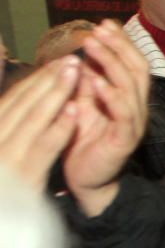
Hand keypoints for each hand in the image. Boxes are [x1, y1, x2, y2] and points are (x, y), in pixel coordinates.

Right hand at [0, 56, 80, 190]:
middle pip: (23, 104)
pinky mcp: (21, 178)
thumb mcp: (4, 149)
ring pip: (33, 118)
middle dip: (47, 79)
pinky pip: (43, 147)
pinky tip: (74, 112)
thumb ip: (12, 126)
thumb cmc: (2, 190)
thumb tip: (23, 96)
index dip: (35, 80)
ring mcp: (6, 159)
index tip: (56, 62)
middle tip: (71, 58)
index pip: (13, 101)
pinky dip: (58, 127)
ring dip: (54, 93)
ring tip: (75, 72)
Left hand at [62, 20, 150, 215]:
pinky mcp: (126, 139)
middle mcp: (138, 108)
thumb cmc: (84, 142)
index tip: (104, 23)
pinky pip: (123, 112)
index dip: (122, 42)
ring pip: (131, 86)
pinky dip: (110, 94)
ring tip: (92, 45)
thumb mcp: (83, 105)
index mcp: (130, 99)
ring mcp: (134, 123)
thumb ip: (86, 83)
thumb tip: (80, 56)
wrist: (88, 180)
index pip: (133, 63)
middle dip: (119, 46)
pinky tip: (95, 79)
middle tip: (99, 29)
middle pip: (138, 69)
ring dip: (111, 62)